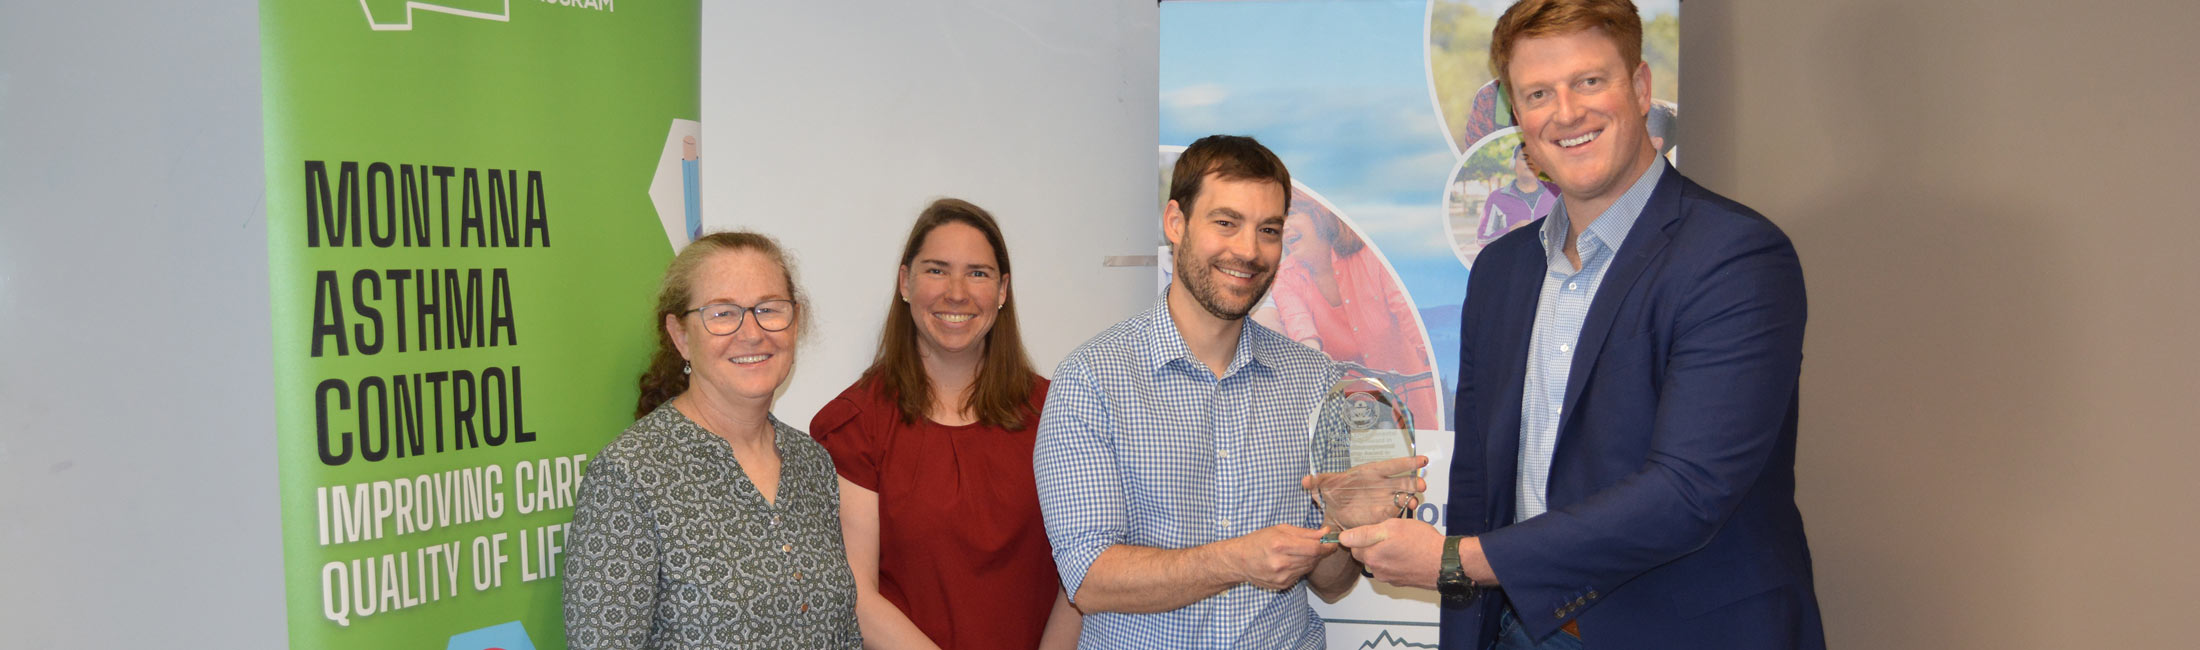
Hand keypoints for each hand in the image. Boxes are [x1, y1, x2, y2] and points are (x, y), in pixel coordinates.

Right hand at [1223, 524, 1332, 590]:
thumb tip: (1325, 532)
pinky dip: (1301, 567)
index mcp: (1280, 545)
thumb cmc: (1258, 541)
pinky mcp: (1282, 585)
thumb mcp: (1280, 529)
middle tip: (1320, 545)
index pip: (1314, 548)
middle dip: (1320, 551)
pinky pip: (1300, 575)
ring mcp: (1282, 576)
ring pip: (1308, 567)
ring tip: (1302, 551)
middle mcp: (1281, 563)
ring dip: (1311, 559)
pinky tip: (1292, 561)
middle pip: (1313, 559)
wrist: (1240, 560)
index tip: (1332, 542)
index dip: (1327, 546)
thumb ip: (1305, 532)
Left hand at [1303, 455, 1428, 528]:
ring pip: (1403, 495)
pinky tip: (1409, 511)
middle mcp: (1382, 485)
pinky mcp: (1385, 513)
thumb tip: (1304, 480)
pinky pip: (1398, 511)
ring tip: (1416, 500)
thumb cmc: (1333, 496)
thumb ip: (1317, 483)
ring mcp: (1386, 499)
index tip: (1422, 460)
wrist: (1334, 515)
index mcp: (1371, 474)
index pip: (1391, 466)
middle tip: (1422, 485)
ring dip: (1412, 496)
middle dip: (1413, 482)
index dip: (1406, 462)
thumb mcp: (1325, 488)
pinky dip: (1405, 510)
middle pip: (1402, 481)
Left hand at [1336, 518, 1445, 589]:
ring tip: (1403, 543)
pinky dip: (1396, 561)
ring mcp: (1389, 578)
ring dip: (1385, 552)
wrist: (1445, 563)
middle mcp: (1377, 570)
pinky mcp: (1400, 582)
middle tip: (1391, 534)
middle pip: (1365, 554)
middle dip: (1373, 543)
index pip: (1353, 544)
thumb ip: (1365, 533)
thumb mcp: (1392, 528)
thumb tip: (1343, 538)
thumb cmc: (1421, 542)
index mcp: (1371, 556)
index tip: (1376, 529)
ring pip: (1379, 561)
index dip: (1363, 534)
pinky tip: (1409, 553)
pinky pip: (1391, 568)